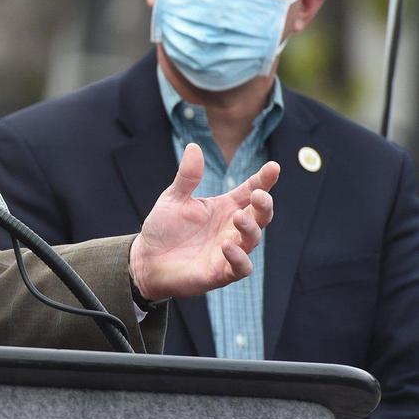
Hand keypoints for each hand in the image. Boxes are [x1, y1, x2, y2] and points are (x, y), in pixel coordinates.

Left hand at [129, 143, 278, 300]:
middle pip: (260, 215)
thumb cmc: (164, 228)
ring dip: (250, 228)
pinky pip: (240, 267)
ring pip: (253, 240)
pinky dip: (238, 258)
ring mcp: (229, 251)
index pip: (250, 191)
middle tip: (259, 195)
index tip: (273, 167)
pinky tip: (227, 246)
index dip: (263, 180)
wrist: (146, 260)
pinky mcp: (221, 272)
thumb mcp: (174, 198)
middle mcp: (231, 228)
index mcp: (224, 207)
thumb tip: (194, 146)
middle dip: (264, 205)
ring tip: (238, 217)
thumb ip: (187, 176)